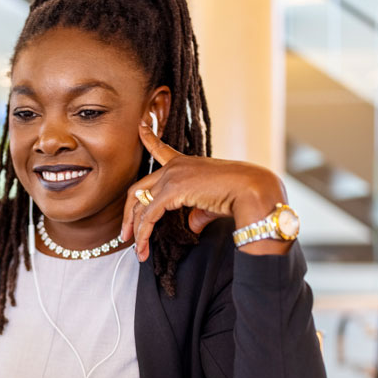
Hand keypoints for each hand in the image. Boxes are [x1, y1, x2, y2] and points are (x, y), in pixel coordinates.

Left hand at [121, 121, 290, 261]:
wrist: (251, 191)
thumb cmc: (238, 196)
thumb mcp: (210, 204)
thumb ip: (196, 213)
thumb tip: (191, 227)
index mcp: (185, 163)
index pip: (161, 149)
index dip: (149, 138)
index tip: (141, 125)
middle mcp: (174, 167)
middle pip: (138, 189)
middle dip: (129, 214)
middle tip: (125, 235)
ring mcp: (171, 176)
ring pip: (141, 205)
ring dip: (136, 231)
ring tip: (138, 252)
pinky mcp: (172, 190)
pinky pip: (149, 215)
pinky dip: (144, 234)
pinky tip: (143, 248)